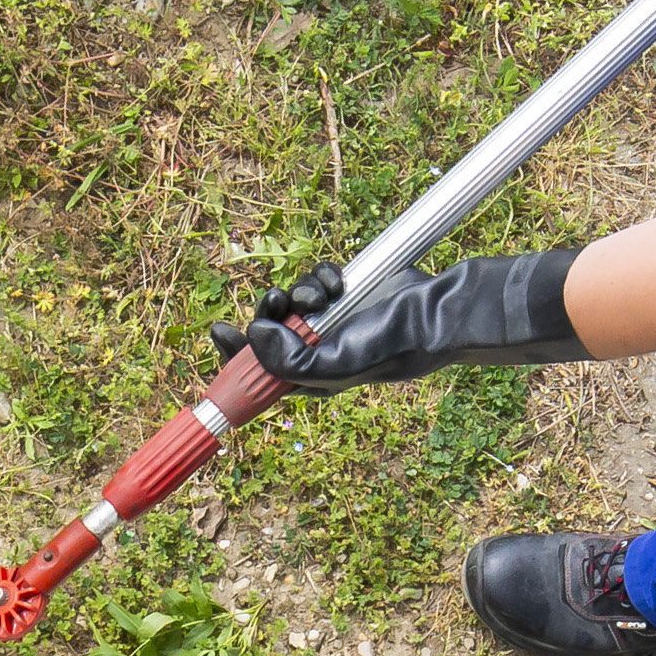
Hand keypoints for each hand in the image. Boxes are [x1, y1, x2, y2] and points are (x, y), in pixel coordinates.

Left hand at [210, 250, 587, 392]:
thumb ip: (291, 360)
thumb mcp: (338, 364)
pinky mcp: (343, 292)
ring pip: (289, 301)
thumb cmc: (392, 346)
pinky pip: (315, 280)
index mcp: (310, 378)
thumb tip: (253, 335)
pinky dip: (323, 278)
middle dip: (267, 314)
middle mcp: (316, 349)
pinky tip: (340, 283)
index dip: (234, 356)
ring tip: (316, 296)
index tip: (221, 332)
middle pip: (268, 332)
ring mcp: (329, 320)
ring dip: (297, 293)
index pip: (260, 373)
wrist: (434, 312)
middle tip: (273, 300)